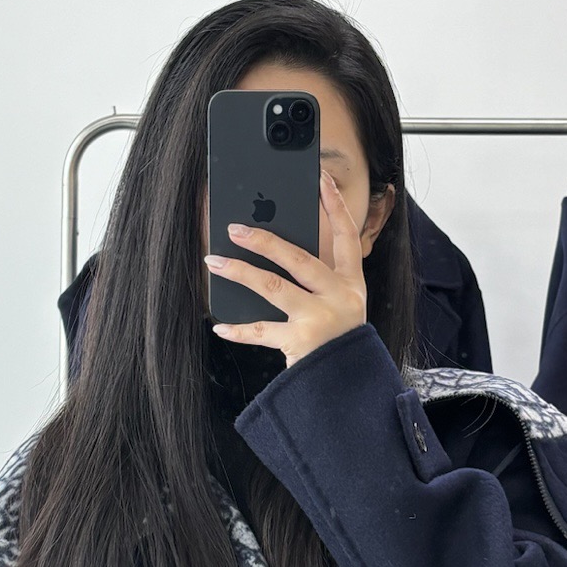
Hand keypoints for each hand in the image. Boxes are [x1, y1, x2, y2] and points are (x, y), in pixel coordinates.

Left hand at [205, 170, 366, 365]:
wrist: (351, 389)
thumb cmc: (340, 345)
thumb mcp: (341, 308)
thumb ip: (319, 284)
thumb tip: (273, 252)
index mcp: (352, 284)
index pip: (346, 235)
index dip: (334, 204)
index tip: (320, 178)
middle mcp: (340, 298)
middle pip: (298, 258)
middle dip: (264, 240)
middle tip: (235, 228)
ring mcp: (321, 320)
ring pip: (272, 287)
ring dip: (239, 272)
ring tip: (214, 262)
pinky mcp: (302, 343)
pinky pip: (261, 331)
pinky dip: (238, 329)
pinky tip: (220, 325)